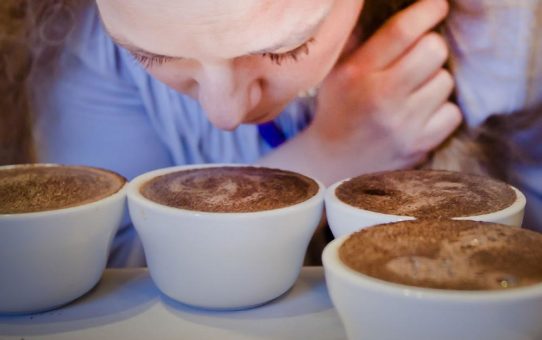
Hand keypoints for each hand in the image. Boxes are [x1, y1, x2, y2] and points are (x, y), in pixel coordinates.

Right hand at [310, 0, 461, 173]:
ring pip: (445, 81)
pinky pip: (452, 113)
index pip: (402, 31)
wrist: (332, 162)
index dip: (428, 10)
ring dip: (434, 80)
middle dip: (430, 47)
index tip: (437, 6)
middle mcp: (381, 98)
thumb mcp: (336, 71)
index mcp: (356, 73)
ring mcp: (403, 125)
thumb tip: (384, 7)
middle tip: (418, 57)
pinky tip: (420, 114)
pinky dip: (441, 110)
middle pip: (434, 50)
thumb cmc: (338, 108)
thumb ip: (359, 39)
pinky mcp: (419, 147)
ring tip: (413, 91)